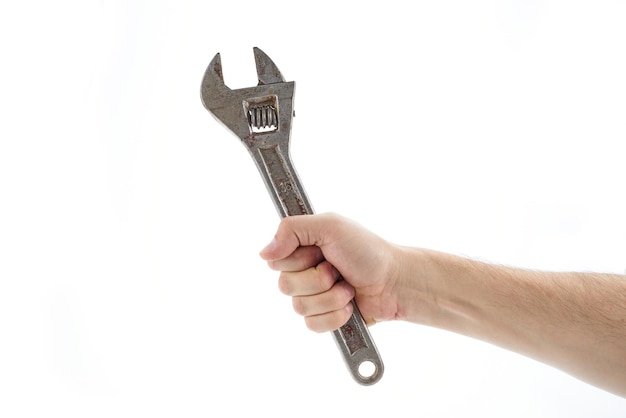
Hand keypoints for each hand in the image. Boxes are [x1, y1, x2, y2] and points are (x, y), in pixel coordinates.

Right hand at [260, 213, 400, 331]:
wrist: (395, 282)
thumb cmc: (367, 250)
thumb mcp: (331, 226)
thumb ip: (292, 229)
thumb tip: (264, 253)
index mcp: (302, 247)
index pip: (276, 259)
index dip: (298, 258)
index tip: (319, 251)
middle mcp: (303, 271)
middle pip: (284, 285)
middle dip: (317, 278)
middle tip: (338, 269)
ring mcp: (313, 296)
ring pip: (298, 307)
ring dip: (330, 296)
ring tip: (348, 287)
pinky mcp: (323, 319)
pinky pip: (312, 324)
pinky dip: (335, 315)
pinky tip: (349, 305)